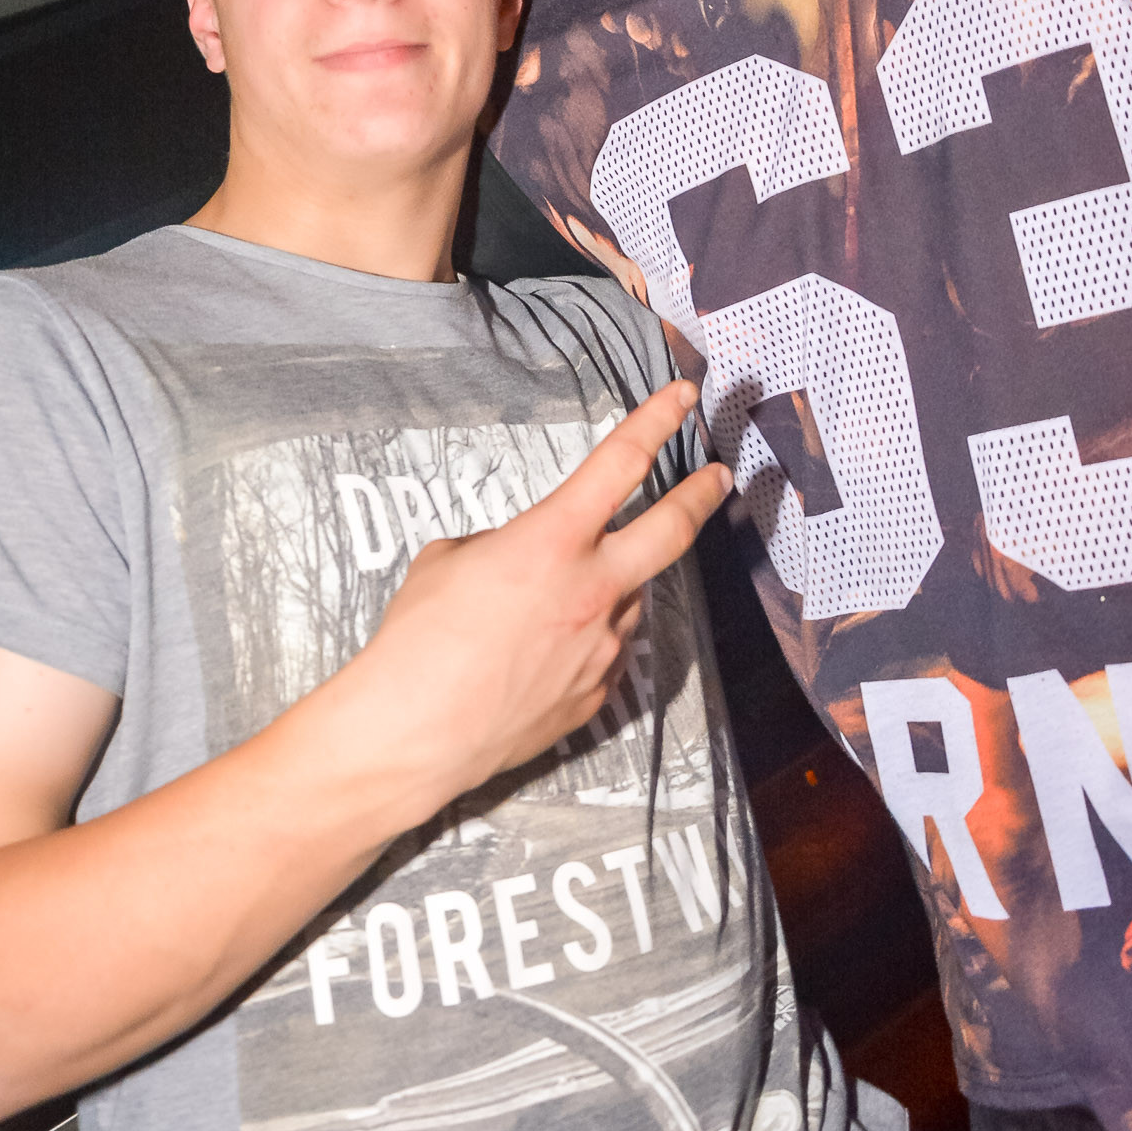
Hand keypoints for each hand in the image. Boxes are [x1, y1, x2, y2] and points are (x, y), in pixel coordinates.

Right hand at [362, 380, 730, 810]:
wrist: (414, 733)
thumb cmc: (418, 640)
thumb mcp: (450, 559)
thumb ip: (504, 545)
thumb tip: (525, 559)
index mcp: (552, 540)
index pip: (620, 462)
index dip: (657, 421)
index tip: (683, 397)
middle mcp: (593, 590)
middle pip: (672, 530)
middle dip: (701, 495)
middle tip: (718, 477)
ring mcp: (603, 647)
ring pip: (625, 598)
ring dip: (605, 588)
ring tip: (542, 609)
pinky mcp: (597, 695)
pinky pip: (603, 652)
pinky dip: (583, 641)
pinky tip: (538, 656)